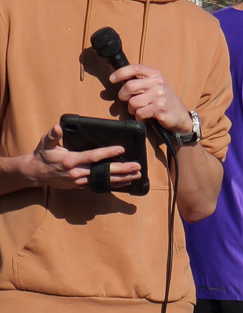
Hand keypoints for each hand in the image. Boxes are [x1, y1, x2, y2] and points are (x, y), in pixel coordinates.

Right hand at [16, 124, 139, 189]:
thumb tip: (58, 127)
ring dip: (122, 179)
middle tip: (137, 166)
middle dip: (122, 169)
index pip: (93, 156)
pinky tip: (125, 182)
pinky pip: (99, 186)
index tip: (121, 149)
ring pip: (104, 181)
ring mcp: (79, 181)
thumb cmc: (42, 155)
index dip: (107, 153)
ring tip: (136, 175)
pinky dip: (113, 184)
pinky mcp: (80, 186)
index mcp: (70, 161)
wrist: (35, 173)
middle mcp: (77, 173)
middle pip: (103, 171)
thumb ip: (53, 135)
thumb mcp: (45, 143)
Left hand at [109, 63, 187, 129]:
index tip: (112, 79)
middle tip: (127, 100)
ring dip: (133, 109)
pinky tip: (146, 117)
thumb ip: (140, 80)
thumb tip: (117, 78)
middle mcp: (158, 83)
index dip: (120, 73)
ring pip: (133, 102)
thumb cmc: (163, 99)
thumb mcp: (155, 84)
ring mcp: (160, 95)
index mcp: (155, 74)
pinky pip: (139, 113)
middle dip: (123, 96)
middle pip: (129, 86)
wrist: (180, 115)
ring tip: (140, 109)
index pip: (135, 68)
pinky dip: (139, 118)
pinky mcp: (160, 108)